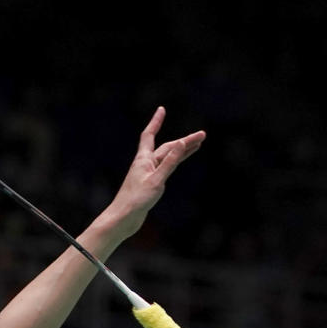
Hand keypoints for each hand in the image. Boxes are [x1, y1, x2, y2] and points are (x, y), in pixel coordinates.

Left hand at [103, 107, 204, 237]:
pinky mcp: (150, 184)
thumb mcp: (157, 180)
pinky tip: (180, 160)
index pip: (150, 134)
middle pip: (167, 148)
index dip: (156, 121)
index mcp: (143, 159)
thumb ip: (170, 162)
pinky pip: (166, 169)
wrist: (124, 218)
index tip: (162, 109)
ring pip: (168, 158)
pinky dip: (175, 162)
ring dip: (182, 151)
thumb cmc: (137, 200)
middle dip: (184, 141)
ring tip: (197, 145)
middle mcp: (145, 164)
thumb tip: (181, 143)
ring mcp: (148, 174)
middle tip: (202, 136)